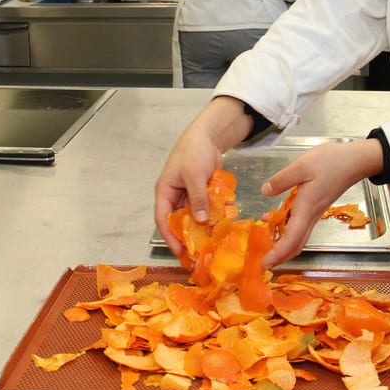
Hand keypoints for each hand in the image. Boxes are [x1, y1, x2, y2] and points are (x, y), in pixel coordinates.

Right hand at [153, 97, 251, 261]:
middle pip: (180, 222)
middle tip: (200, 253)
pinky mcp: (203, 193)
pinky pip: (208, 208)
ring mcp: (190, 196)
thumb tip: (199, 221)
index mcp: (165, 192)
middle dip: (190, 237)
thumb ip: (197, 198)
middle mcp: (175, 197)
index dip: (170, 237)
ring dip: (205, 226)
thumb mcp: (195, 175)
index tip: (180, 251)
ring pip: (195, 217)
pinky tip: (226, 218)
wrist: (208, 135)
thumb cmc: (194, 150)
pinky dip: (216, 213)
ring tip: (215, 240)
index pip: (163, 220)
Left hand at [259, 139, 383, 266]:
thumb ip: (282, 180)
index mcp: (306, 207)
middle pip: (295, 244)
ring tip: (265, 243)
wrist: (355, 161)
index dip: (277, 254)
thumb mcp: (302, 166)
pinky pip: (300, 225)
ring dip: (282, 244)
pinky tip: (274, 220)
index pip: (291, 239)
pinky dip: (286, 229)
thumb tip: (265, 192)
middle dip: (279, 256)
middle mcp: (311, 214)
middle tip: (263, 261)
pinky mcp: (316, 207)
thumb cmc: (332, 162)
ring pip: (298, 237)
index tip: (265, 264)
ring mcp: (315, 212)